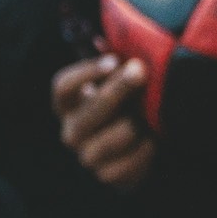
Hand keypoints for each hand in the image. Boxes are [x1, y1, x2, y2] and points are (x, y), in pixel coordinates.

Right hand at [52, 55, 154, 189]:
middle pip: (89, 111)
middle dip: (118, 89)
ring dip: (138, 124)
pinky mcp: (106, 176)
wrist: (144, 146)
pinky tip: (153, 140)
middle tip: (141, 70)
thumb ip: (114, 61)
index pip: (63, 86)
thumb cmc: (129, 104)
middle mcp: (72, 130)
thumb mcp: (121, 81)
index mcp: (70, 104)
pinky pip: (127, 164)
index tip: (113, 60)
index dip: (86, 73)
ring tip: (151, 116)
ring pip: (114, 136)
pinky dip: (145, 150)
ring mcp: (87, 155)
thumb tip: (104, 41)